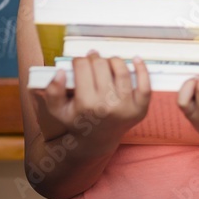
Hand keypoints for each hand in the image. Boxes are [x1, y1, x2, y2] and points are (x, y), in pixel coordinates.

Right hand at [30, 51, 151, 145]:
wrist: (97, 139)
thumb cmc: (77, 120)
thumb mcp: (58, 110)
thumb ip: (53, 92)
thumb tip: (60, 72)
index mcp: (86, 104)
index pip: (83, 68)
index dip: (79, 60)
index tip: (78, 61)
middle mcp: (107, 105)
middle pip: (101, 67)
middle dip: (95, 58)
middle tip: (92, 58)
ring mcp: (126, 107)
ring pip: (122, 71)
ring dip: (114, 60)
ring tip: (108, 60)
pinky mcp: (141, 108)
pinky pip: (145, 85)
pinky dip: (142, 69)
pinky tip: (136, 59)